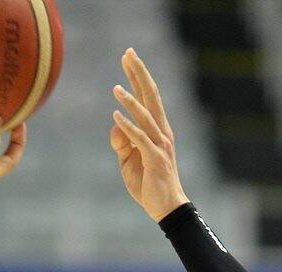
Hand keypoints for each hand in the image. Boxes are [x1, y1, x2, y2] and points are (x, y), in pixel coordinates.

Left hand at [110, 48, 188, 222]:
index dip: (137, 76)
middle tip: (128, 53)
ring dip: (130, 101)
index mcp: (156, 130)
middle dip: (138, 75)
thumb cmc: (149, 183)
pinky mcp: (155, 160)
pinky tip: (116, 116)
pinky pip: (140, 140)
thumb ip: (122, 142)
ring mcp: (159, 146)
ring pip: (145, 117)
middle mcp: (161, 133)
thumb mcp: (128, 161)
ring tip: (115, 88)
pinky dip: (128, 127)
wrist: (166, 208)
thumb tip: (115, 125)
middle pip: (150, 97)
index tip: (127, 57)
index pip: (146, 97)